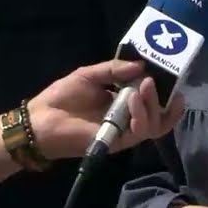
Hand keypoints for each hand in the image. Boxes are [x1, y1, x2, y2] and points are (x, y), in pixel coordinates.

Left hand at [26, 59, 183, 159]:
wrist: (41, 119)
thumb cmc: (62, 96)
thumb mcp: (89, 75)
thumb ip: (114, 70)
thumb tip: (142, 65)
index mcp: (121, 101)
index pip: (150, 98)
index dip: (162, 87)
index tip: (166, 73)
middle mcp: (127, 117)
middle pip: (158, 113)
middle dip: (161, 96)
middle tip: (153, 80)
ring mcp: (124, 131)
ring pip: (154, 124)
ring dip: (152, 104)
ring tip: (144, 86)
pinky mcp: (118, 142)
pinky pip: (138, 131)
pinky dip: (140, 115)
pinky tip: (132, 99)